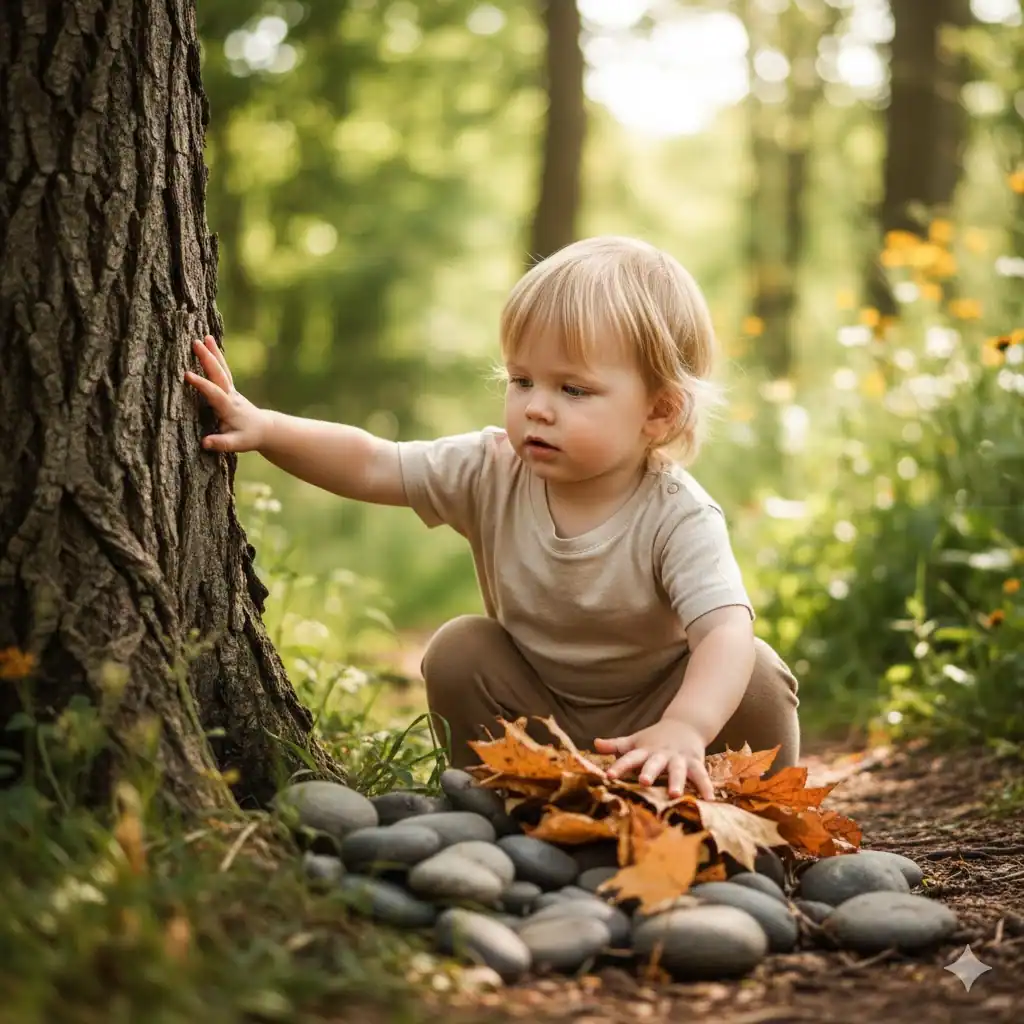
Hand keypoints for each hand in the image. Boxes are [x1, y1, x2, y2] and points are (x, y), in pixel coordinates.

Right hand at [185, 336, 268, 452]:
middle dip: (208, 359)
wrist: (264, 429)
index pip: (214, 393)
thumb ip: (221, 443)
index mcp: (229, 407)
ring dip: (214, 353)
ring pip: (222, 369)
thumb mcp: (236, 444)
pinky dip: (217, 357)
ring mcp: (231, 389)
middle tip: (196, 342)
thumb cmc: (248, 437)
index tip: (186, 374)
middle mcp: (231, 395)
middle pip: (219, 374)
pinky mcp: (230, 388)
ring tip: (205, 337)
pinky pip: (222, 370)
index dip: (201, 384)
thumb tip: (205, 443)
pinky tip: (211, 345)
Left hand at [594, 718, 714, 799]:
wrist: (685, 724)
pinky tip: (709, 799)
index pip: (629, 758)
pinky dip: (705, 787)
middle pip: (654, 762)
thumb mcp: (635, 741)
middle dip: (649, 771)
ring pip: (678, 770)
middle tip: (644, 781)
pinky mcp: (695, 762)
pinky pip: (701, 775)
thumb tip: (594, 743)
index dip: (619, 766)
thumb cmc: (655, 738)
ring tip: (674, 794)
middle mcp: (661, 754)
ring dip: (676, 781)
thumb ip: (615, 745)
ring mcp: (679, 758)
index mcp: (645, 751)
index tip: (608, 776)